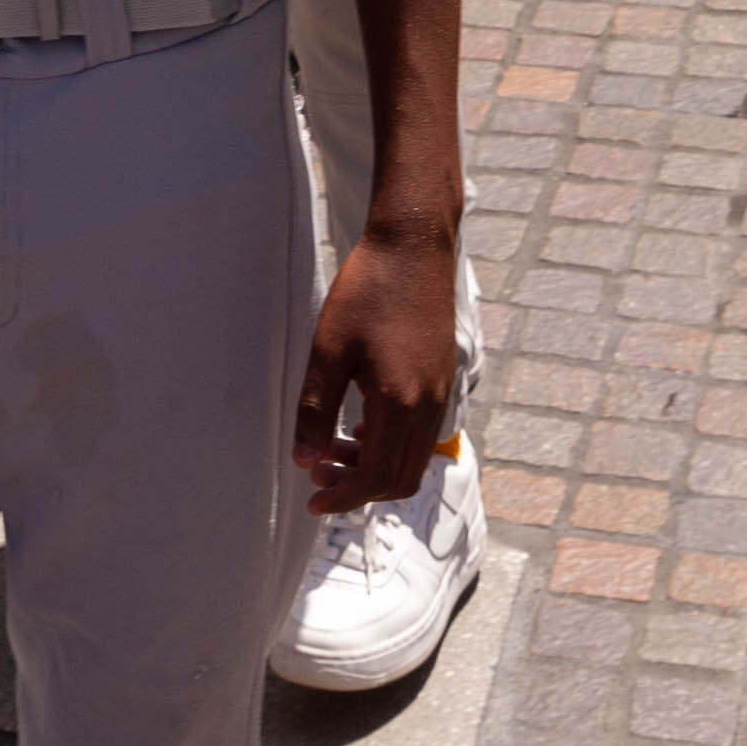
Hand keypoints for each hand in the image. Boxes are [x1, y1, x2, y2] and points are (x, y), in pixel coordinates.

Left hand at [289, 221, 460, 511]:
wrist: (413, 244)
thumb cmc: (367, 291)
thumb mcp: (328, 350)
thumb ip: (315, 410)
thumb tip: (305, 461)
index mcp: (400, 403)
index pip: (376, 476)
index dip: (344, 497)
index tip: (313, 501)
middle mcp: (428, 405)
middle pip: (401, 478)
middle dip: (359, 488)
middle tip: (318, 475)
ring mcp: (440, 392)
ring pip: (413, 459)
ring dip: (375, 468)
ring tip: (332, 451)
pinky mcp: (441, 378)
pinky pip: (421, 434)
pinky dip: (392, 445)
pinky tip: (360, 425)